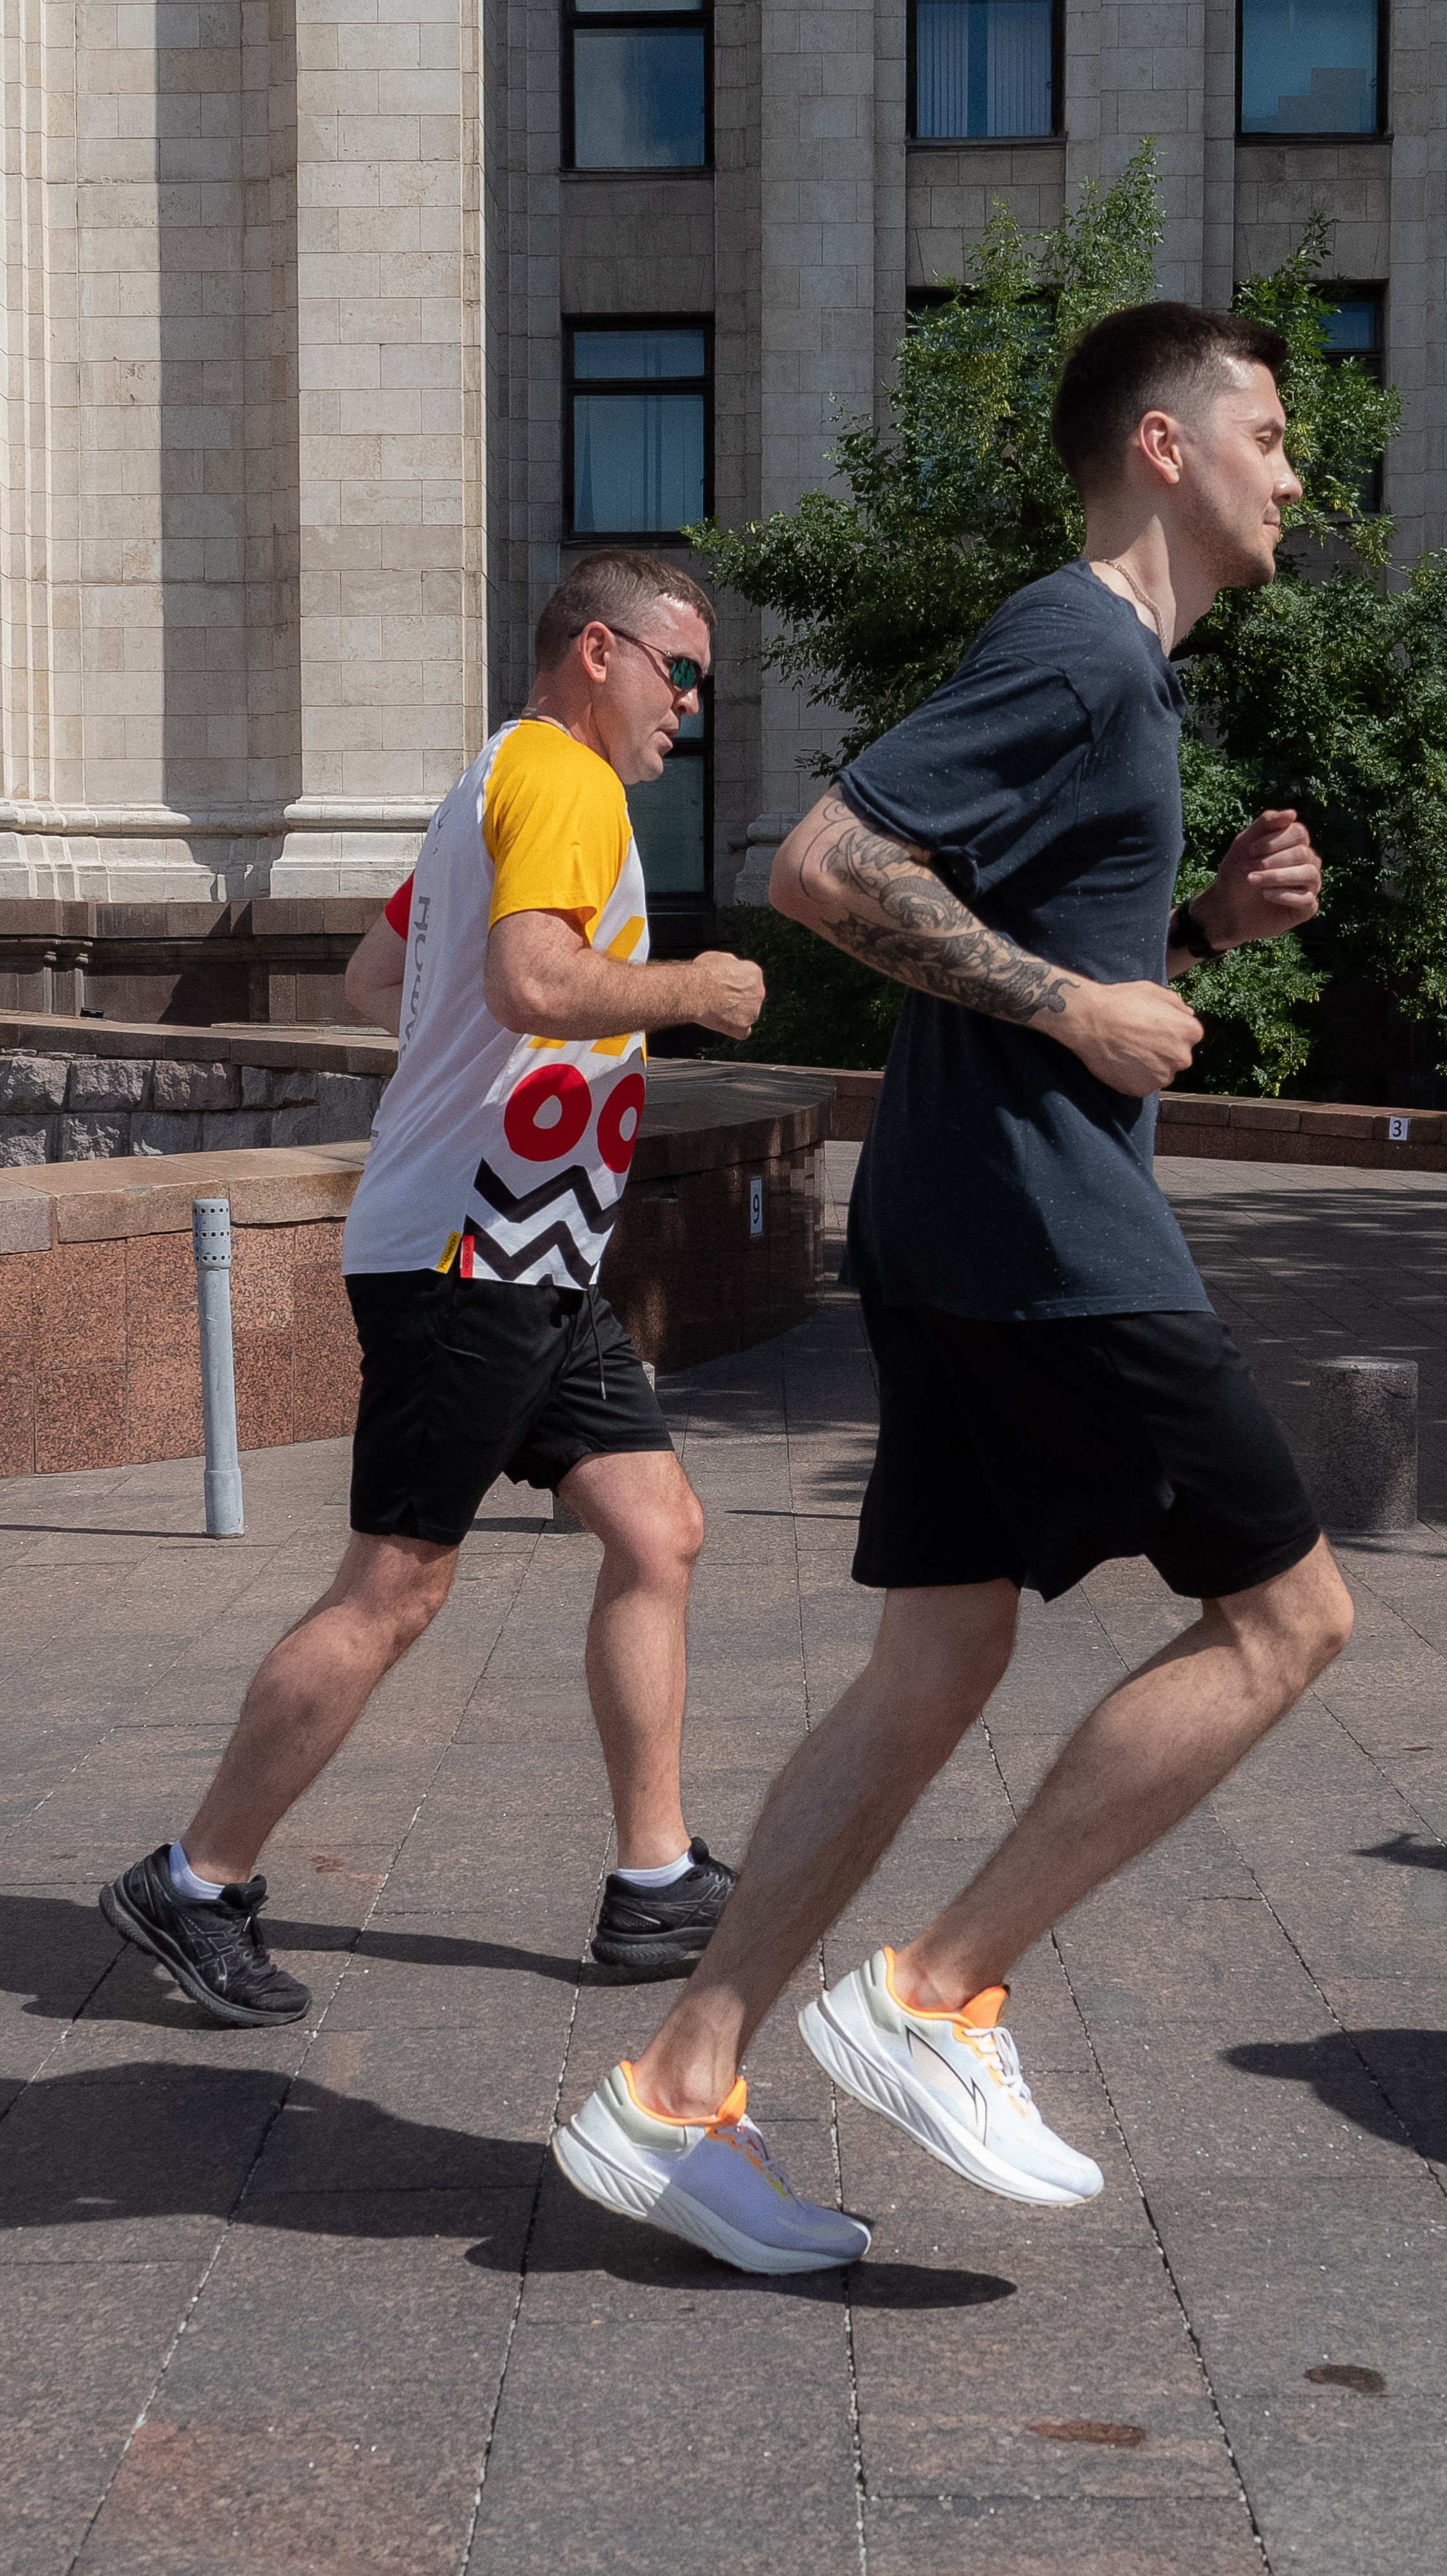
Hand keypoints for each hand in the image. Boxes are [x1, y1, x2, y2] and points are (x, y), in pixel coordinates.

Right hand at [690, 950, 765, 1039]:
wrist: (696, 991)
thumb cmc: (704, 973)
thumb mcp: (719, 958)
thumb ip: (730, 965)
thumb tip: (731, 968)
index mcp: (754, 973)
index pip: (750, 980)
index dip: (735, 983)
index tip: (724, 985)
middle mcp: (758, 992)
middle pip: (750, 998)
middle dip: (737, 999)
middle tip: (719, 999)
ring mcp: (753, 1011)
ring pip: (748, 1014)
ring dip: (735, 1014)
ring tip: (717, 1010)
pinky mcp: (743, 1027)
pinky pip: (743, 1032)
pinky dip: (735, 1030)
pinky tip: (725, 1025)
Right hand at [1058, 979, 1202, 1095]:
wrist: (1089, 1020)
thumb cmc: (1121, 1001)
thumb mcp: (1154, 991)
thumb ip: (1176, 1004)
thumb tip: (1188, 1014)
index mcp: (1190, 1031)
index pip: (1188, 1035)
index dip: (1168, 1030)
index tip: (1151, 1026)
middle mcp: (1182, 1057)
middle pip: (1176, 1056)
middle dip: (1162, 1050)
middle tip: (1137, 1039)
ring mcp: (1161, 1076)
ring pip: (1160, 1073)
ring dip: (1148, 1065)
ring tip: (1127, 1051)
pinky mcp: (1141, 1089)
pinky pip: (1142, 1084)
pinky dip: (1133, 1077)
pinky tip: (1120, 1061)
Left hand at [1192, 810, 1321, 950]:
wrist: (1225, 909)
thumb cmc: (1236, 875)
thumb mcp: (1244, 845)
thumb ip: (1266, 824)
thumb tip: (1293, 813)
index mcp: (1295, 845)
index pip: (1299, 833)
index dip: (1275, 841)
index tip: (1250, 851)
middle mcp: (1307, 863)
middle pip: (1303, 854)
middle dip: (1272, 861)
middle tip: (1247, 870)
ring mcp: (1309, 886)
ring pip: (1309, 874)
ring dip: (1278, 876)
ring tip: (1254, 881)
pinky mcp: (1306, 908)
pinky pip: (1307, 900)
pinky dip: (1285, 895)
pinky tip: (1266, 895)